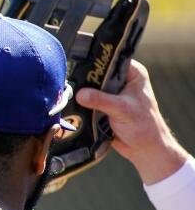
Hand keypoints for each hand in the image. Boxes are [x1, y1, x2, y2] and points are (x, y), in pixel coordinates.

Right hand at [76, 60, 188, 184]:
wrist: (143, 149)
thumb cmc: (143, 127)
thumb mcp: (123, 110)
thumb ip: (101, 100)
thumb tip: (80, 94)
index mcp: (133, 73)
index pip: (111, 61)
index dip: (95, 63)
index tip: (78, 65)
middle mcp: (122, 80)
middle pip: (97, 74)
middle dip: (85, 80)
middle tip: (69, 82)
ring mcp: (111, 93)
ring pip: (90, 87)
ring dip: (81, 93)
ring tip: (67, 93)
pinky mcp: (102, 105)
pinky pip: (88, 100)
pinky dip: (81, 103)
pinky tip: (70, 103)